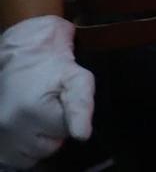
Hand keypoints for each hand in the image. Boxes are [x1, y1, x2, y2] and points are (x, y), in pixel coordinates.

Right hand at [0, 17, 93, 166]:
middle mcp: (10, 126)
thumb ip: (82, 104)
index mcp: (31, 111)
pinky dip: (27, 148)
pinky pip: (21, 159)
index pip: (66, 132)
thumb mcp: (77, 78)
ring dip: (41, 139)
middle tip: (51, 108)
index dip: (70, 118)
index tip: (63, 101)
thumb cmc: (54, 69)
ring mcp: (0, 136)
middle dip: (55, 129)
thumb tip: (82, 135)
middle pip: (49, 145)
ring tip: (40, 116)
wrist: (24, 61)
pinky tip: (30, 129)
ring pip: (35, 153)